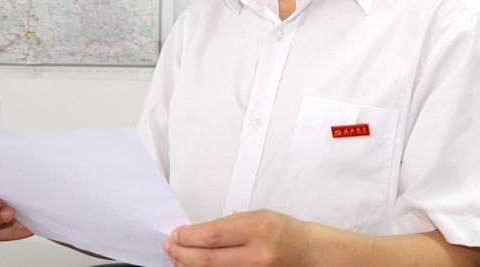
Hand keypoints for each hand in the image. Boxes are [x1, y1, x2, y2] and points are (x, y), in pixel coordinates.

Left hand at [163, 209, 309, 266]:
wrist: (308, 255)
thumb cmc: (284, 233)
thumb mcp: (257, 216)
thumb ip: (227, 225)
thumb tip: (197, 233)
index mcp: (256, 230)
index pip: (211, 235)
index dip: (188, 236)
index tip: (176, 234)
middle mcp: (256, 256)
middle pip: (206, 260)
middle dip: (181, 253)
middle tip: (170, 246)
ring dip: (189, 266)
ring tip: (179, 258)